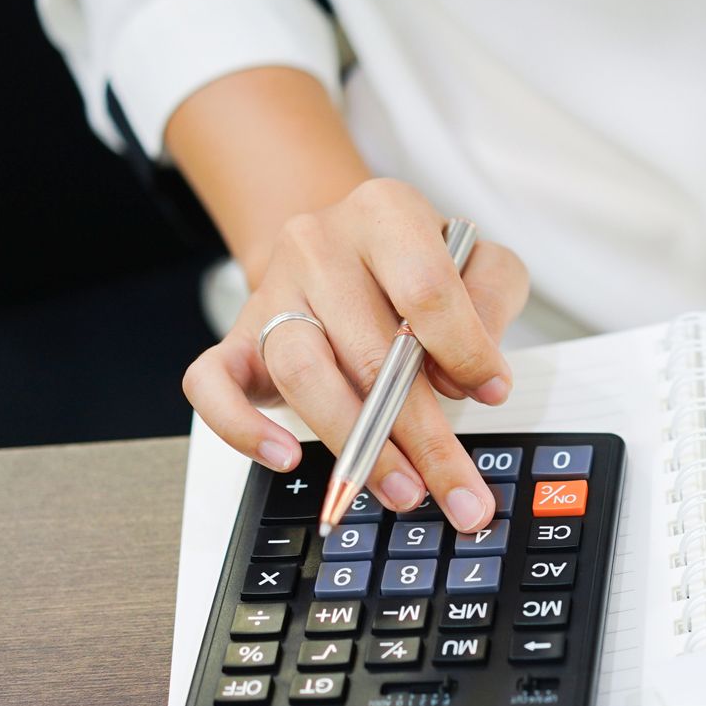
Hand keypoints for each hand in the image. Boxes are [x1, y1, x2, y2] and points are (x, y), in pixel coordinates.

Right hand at [182, 178, 530, 531]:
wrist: (340, 248)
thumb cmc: (416, 265)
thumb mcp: (479, 261)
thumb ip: (492, 299)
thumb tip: (480, 374)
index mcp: (385, 214)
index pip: (426, 288)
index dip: (465, 351)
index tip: (492, 395)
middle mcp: (320, 246)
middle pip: (369, 350)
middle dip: (421, 434)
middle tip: (456, 490)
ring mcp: (272, 291)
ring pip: (302, 372)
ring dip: (355, 443)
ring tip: (401, 489)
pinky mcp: (235, 338)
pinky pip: (213, 384)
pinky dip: (244, 428)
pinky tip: (286, 458)